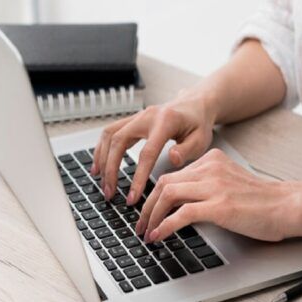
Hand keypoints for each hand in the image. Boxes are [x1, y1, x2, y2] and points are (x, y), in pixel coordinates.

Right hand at [90, 89, 216, 204]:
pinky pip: (110, 132)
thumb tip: (172, 159)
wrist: (195, 105)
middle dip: (111, 169)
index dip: (138, 177)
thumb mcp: (201, 139)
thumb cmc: (198, 124)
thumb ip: (186, 151)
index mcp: (166, 122)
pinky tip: (99, 165)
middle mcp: (147, 116)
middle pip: (119, 142)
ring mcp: (138, 116)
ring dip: (102, 159)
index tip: (132, 197)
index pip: (147, 153)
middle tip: (110, 192)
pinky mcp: (132, 120)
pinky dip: (101, 148)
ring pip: (110, 135)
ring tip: (101, 181)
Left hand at [135, 148, 299, 242]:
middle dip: (147, 206)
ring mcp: (215, 186)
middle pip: (164, 182)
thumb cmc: (263, 201)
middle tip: (140, 224)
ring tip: (146, 232)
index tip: (147, 211)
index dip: (154, 194)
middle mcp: (211, 169)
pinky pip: (182, 213)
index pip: (173, 174)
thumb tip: (182, 205)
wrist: (287, 206)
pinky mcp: (220, 206)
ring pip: (168, 194)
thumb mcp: (230, 183)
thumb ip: (208, 185)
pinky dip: (165, 225)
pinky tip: (159, 236)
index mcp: (212, 160)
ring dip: (151, 216)